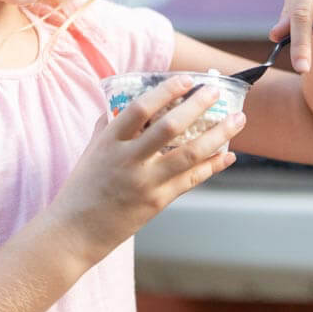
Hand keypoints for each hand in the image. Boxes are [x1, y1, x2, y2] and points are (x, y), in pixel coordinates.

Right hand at [50, 75, 244, 266]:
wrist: (75, 231)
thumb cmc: (81, 188)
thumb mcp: (90, 151)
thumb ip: (106, 127)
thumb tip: (119, 105)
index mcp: (109, 141)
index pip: (139, 108)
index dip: (165, 91)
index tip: (185, 80)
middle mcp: (128, 159)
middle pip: (169, 127)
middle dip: (197, 105)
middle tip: (215, 90)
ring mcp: (145, 182)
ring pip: (189, 154)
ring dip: (218, 134)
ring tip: (237, 119)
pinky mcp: (157, 202)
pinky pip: (191, 180)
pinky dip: (212, 166)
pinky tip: (227, 155)